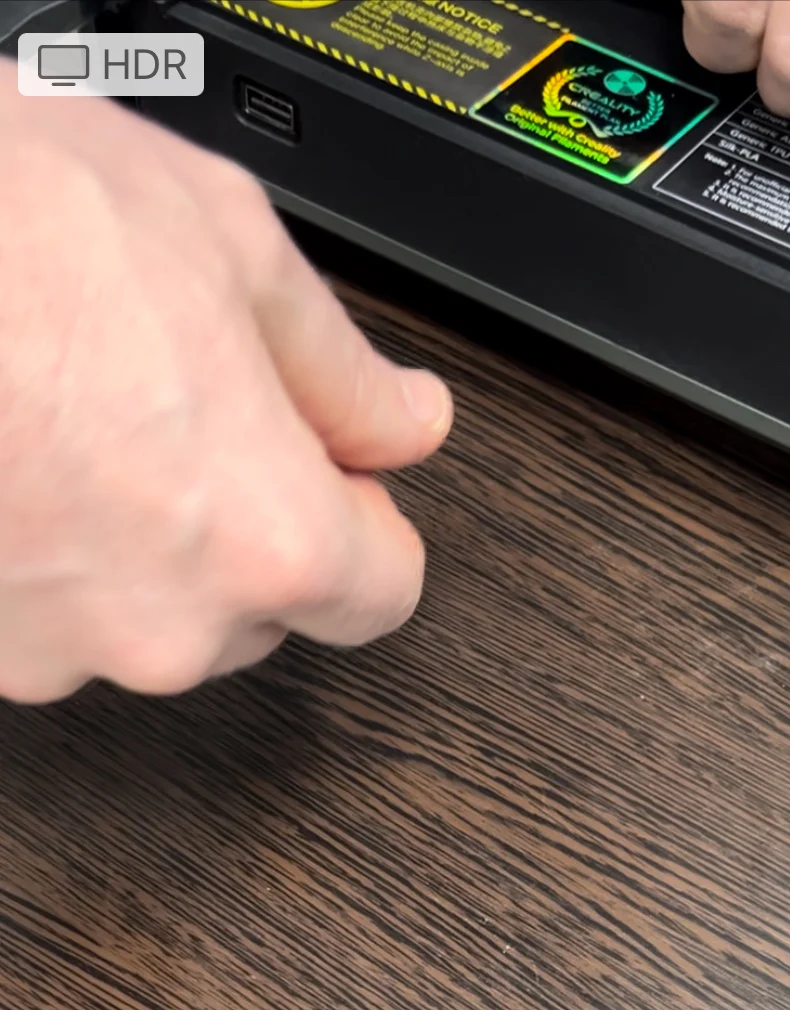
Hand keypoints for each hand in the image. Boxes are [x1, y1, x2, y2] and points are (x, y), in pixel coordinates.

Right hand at [0, 59, 451, 703]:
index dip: (367, 521)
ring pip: (149, 618)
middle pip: (263, 611)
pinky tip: (20, 457)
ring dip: (138, 543)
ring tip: (76, 416)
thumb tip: (402, 422)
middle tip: (181, 407)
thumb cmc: (13, 233)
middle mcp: (168, 627)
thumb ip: (339, 369)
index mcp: (268, 541)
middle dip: (247, 525)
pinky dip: (46, 554)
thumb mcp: (229, 248)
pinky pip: (50, 615)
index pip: (382, 593)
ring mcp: (57, 649)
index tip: (336, 476)